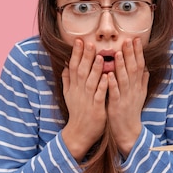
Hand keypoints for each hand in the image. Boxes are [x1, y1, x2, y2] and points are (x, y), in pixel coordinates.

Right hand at [61, 39, 108, 161]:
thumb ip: (67, 80)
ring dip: (94, 69)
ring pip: (90, 82)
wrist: (79, 132)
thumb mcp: (69, 95)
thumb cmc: (77, 112)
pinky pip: (99, 96)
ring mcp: (87, 100)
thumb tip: (65, 65)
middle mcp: (79, 92)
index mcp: (73, 87)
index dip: (76, 53)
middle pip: (81, 71)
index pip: (73, 67)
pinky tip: (106, 77)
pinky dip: (102, 86)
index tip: (79, 40)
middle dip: (85, 56)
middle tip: (89, 42)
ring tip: (100, 56)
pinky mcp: (96, 108)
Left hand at [107, 38, 148, 156]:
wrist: (129, 131)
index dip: (138, 52)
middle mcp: (133, 90)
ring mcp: (125, 97)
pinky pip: (114, 93)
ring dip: (121, 66)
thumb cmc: (132, 111)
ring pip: (124, 79)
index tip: (136, 39)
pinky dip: (112, 84)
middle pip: (133, 69)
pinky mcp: (116, 106)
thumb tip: (146, 68)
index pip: (140, 65)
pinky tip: (108, 75)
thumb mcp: (140, 95)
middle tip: (128, 40)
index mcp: (138, 86)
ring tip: (118, 52)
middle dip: (131, 54)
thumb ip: (143, 81)